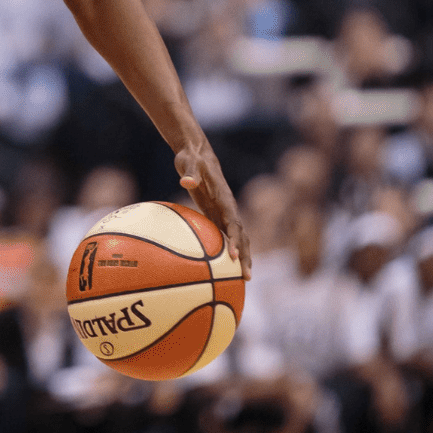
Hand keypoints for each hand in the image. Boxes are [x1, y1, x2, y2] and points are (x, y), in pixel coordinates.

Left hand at [176, 143, 250, 279]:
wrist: (197, 153)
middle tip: (246, 277)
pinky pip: (225, 234)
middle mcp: (228, 207)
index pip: (234, 222)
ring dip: (242, 257)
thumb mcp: (189, 163)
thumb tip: (186, 182)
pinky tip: (223, 266)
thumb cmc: (192, 158)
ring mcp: (224, 211)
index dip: (235, 240)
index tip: (234, 256)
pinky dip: (228, 250)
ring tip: (243, 278)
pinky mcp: (216, 213)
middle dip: (246, 256)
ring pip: (238, 237)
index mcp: (225, 198)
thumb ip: (189, 173)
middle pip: (242, 235)